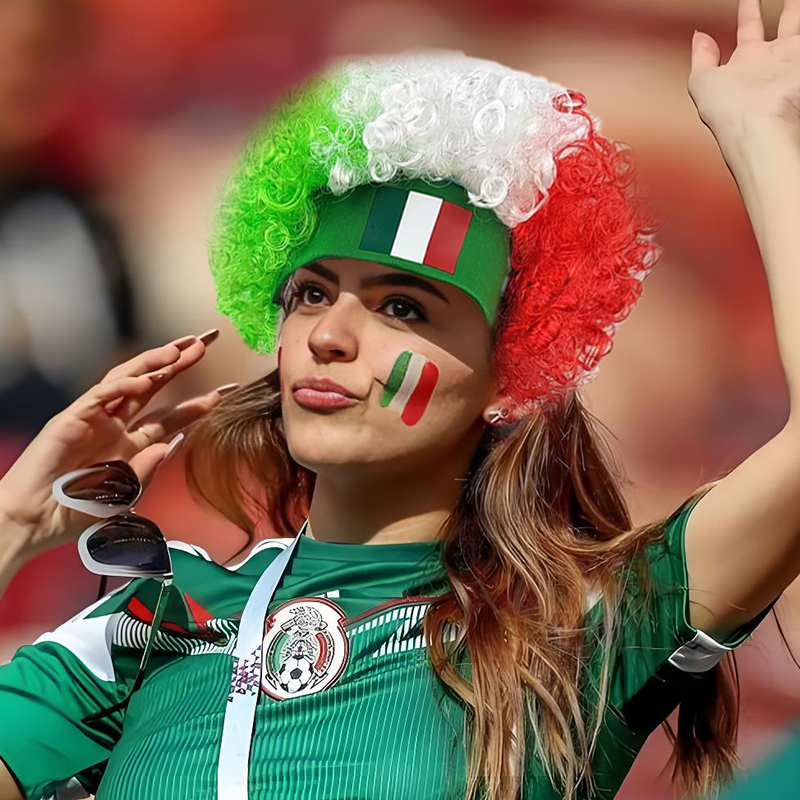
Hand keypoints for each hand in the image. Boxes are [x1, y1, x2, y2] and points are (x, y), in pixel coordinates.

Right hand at [0, 330, 236, 560]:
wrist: (37, 521)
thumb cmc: (79, 512)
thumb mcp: (127, 493)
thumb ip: (149, 467)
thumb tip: (174, 441)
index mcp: (132, 443)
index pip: (172, 416)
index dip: (200, 403)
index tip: (229, 389)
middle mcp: (116, 425)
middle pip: (155, 384)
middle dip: (180, 361)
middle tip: (207, 340)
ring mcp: (95, 418)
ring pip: (129, 379)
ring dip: (155, 361)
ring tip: (182, 348)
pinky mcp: (72, 418)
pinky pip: (102, 395)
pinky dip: (124, 385)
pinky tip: (146, 379)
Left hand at [689, 0, 799, 141]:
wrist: (757, 125)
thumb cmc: (727, 112)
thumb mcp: (702, 82)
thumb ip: (701, 58)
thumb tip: (699, 36)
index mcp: (745, 63)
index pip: (749, 28)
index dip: (748, 10)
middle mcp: (770, 61)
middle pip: (783, 23)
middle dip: (786, 7)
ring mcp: (791, 60)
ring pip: (797, 25)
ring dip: (796, 10)